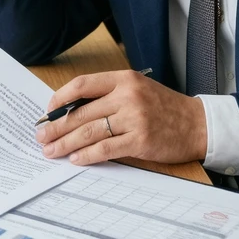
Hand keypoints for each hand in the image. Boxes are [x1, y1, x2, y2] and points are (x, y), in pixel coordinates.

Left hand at [35, 71, 207, 165]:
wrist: (197, 124)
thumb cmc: (164, 107)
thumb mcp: (137, 90)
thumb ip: (108, 95)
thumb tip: (70, 111)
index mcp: (124, 78)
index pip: (83, 85)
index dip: (60, 98)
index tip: (47, 111)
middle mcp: (128, 96)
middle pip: (81, 112)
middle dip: (57, 127)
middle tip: (42, 137)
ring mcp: (134, 118)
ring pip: (90, 132)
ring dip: (66, 144)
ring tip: (52, 151)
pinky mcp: (140, 141)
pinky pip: (106, 149)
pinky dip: (87, 155)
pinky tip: (75, 159)